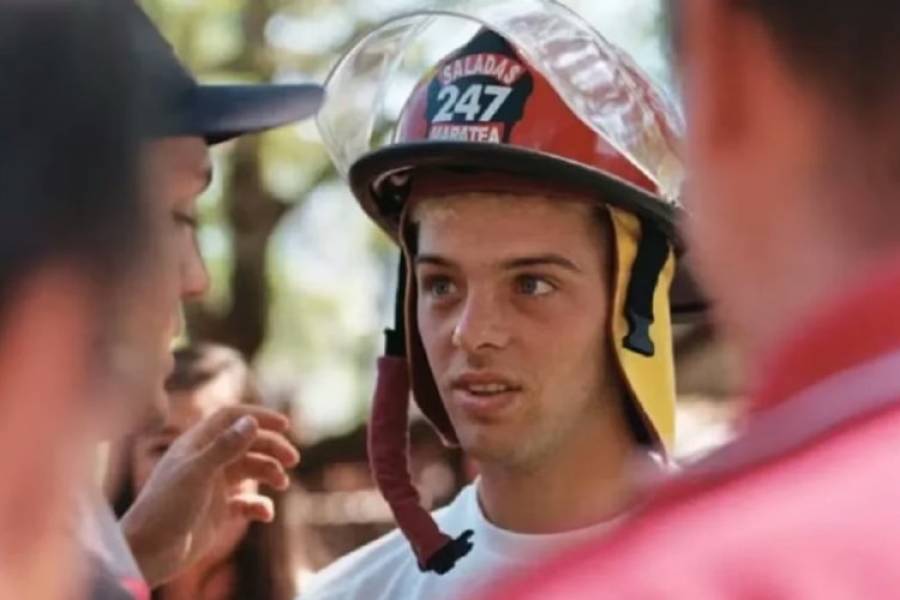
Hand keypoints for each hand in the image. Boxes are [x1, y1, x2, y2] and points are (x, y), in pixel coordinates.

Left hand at [119, 405, 299, 586]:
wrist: (147, 553)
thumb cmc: (166, 508)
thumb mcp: (197, 473)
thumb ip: (225, 447)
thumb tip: (252, 421)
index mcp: (196, 445)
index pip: (231, 418)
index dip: (258, 417)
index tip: (285, 426)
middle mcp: (206, 461)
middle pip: (247, 443)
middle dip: (272, 448)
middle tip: (293, 460)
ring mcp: (212, 486)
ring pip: (250, 470)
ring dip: (269, 473)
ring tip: (282, 484)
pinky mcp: (217, 511)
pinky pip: (247, 502)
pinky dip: (260, 505)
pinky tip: (265, 514)